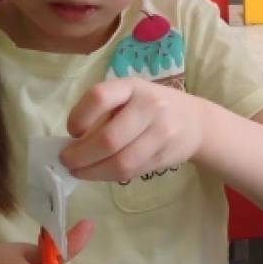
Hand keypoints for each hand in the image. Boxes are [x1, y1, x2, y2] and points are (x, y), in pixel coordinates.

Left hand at [62, 78, 207, 181]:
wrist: (196, 122)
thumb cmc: (152, 106)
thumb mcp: (130, 96)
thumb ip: (104, 113)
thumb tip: (72, 143)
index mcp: (133, 87)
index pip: (99, 97)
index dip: (79, 117)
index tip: (71, 131)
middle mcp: (150, 107)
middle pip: (108, 139)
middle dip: (80, 156)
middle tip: (66, 161)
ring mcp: (161, 133)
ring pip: (121, 162)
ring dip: (93, 172)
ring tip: (79, 171)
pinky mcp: (165, 156)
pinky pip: (132, 172)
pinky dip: (109, 176)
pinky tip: (99, 173)